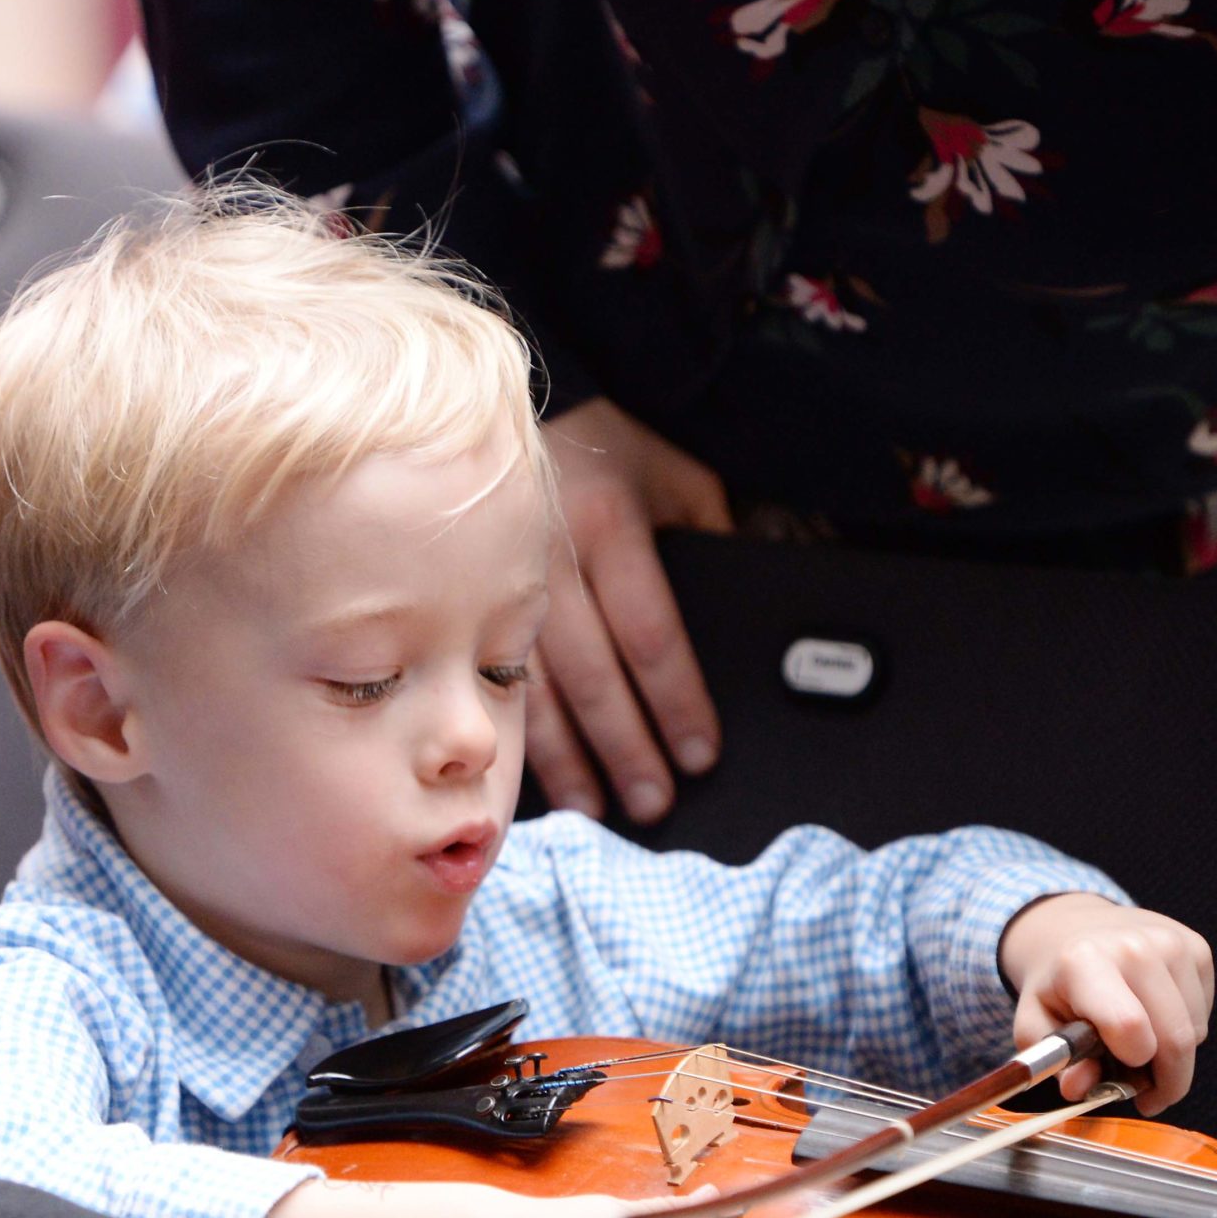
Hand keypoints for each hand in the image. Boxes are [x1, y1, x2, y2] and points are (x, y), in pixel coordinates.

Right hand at [530, 397, 730, 822]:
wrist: (514, 408)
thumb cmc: (611, 446)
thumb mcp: (677, 475)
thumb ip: (712, 536)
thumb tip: (748, 603)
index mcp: (610, 526)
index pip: (651, 634)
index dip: (677, 702)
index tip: (700, 753)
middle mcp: (550, 562)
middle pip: (595, 676)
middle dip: (627, 748)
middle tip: (654, 802)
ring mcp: (500, 587)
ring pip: (537, 690)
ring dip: (566, 759)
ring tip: (596, 809)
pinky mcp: (468, 604)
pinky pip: (495, 680)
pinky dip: (518, 734)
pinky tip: (534, 777)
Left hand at [998, 895, 1214, 1115]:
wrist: (1078, 929)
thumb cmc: (1057, 985)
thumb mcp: (1035, 1024)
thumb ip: (1057, 1060)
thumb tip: (1080, 1088)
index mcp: (1085, 962)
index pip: (1128, 1026)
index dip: (1131, 1066)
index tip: (1121, 1080)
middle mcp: (1135, 946)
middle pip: (1175, 1039)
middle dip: (1166, 1083)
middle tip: (1146, 1096)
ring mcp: (1172, 943)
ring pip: (1195, 1032)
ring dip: (1174, 1058)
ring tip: (1141, 1049)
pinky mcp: (1197, 947)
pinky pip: (1204, 1014)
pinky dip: (1185, 1031)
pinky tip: (1156, 1019)